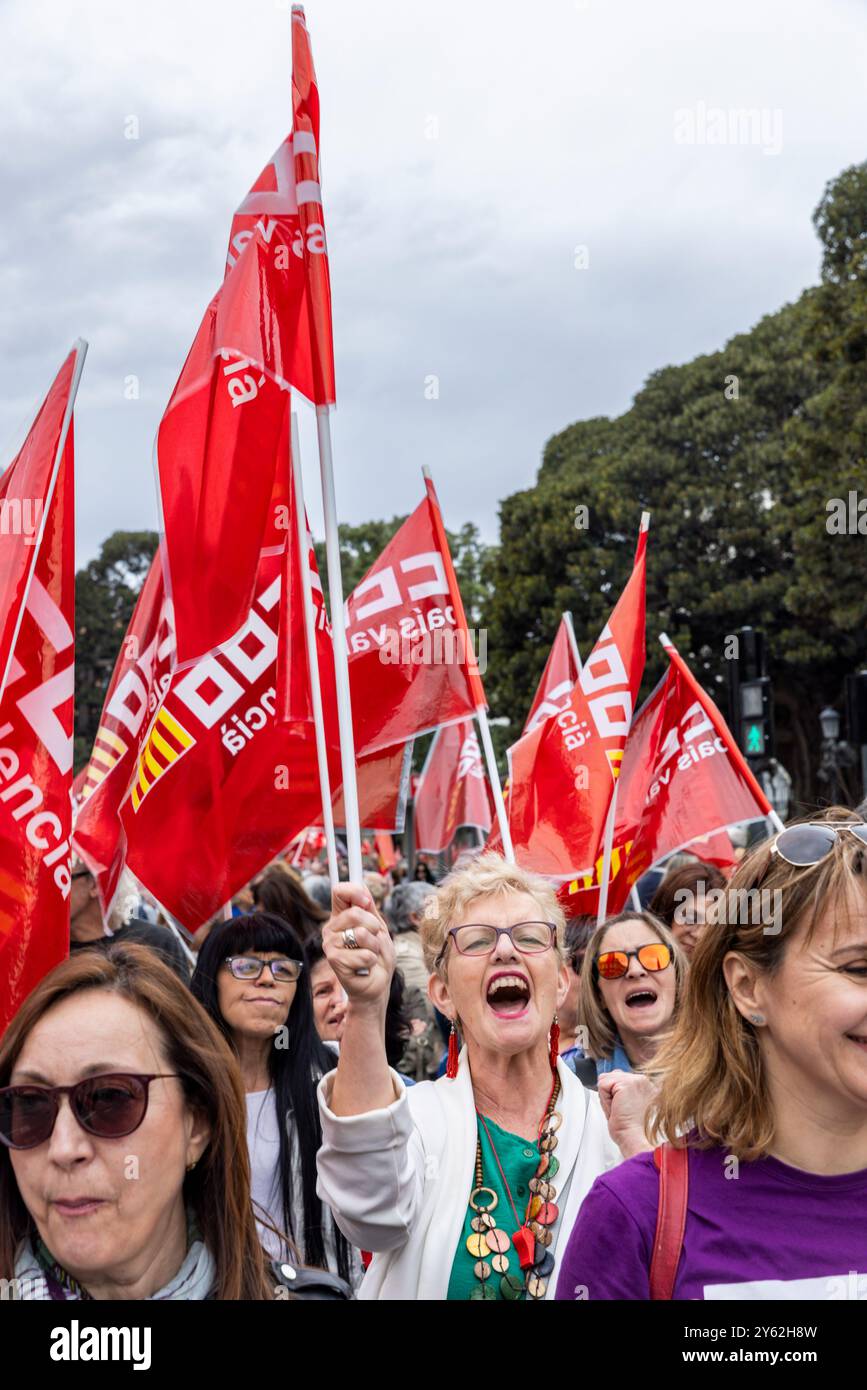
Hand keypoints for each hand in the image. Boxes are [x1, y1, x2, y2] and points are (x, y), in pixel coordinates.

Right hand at [323, 881, 394, 1007]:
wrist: (376, 985)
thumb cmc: (377, 957)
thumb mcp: (378, 928)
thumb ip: (370, 908)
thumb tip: (362, 886)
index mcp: (340, 917)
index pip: (339, 891)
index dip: (355, 892)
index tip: (367, 902)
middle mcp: (331, 928)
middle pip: (356, 912)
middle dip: (374, 928)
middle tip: (373, 942)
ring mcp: (330, 944)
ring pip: (361, 934)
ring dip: (374, 947)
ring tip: (369, 955)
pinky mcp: (334, 961)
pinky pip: (364, 954)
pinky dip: (372, 961)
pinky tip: (365, 967)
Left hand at [597, 1069, 656, 1157]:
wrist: (634, 1139)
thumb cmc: (631, 1129)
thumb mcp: (628, 1104)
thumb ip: (622, 1089)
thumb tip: (606, 1080)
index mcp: (646, 1085)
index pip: (620, 1077)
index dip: (614, 1094)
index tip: (623, 1108)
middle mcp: (643, 1080)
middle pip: (611, 1076)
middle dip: (610, 1094)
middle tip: (620, 1110)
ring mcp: (636, 1080)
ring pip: (606, 1080)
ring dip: (607, 1097)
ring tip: (618, 1109)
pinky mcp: (627, 1083)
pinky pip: (602, 1085)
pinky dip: (604, 1100)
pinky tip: (616, 1108)